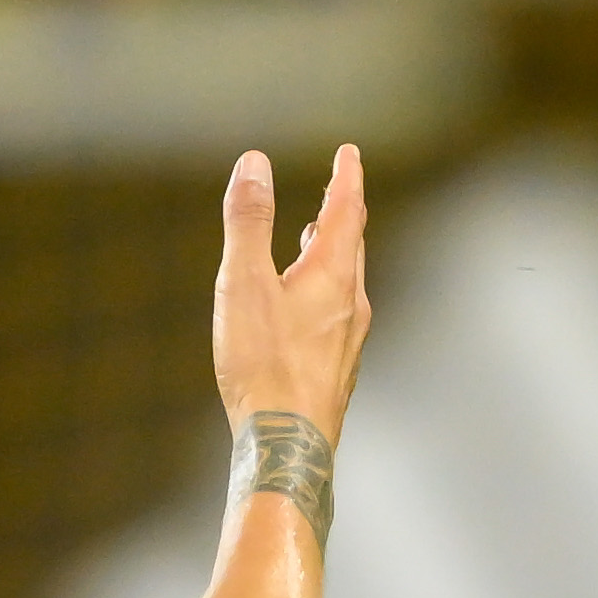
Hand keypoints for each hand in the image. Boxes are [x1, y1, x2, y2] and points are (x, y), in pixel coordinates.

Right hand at [208, 148, 369, 514]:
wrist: (288, 444)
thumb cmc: (264, 364)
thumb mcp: (244, 283)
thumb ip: (249, 222)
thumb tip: (255, 163)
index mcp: (332, 275)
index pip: (346, 212)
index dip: (347, 178)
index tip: (350, 154)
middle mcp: (350, 304)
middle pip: (352, 246)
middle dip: (343, 213)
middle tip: (341, 189)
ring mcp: (347, 340)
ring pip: (346, 283)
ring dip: (334, 255)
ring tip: (315, 242)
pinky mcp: (335, 370)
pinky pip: (336, 316)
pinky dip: (325, 292)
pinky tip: (306, 311)